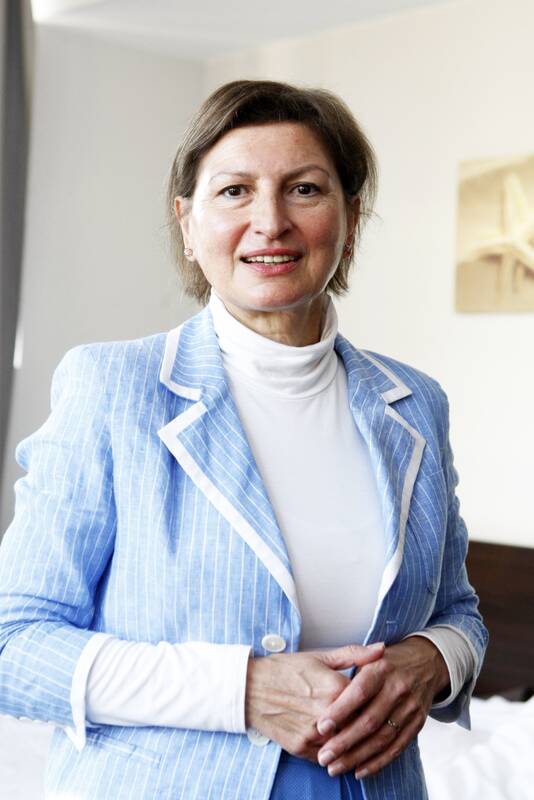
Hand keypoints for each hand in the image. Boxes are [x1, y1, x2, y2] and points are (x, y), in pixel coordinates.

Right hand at [245, 643, 384, 761]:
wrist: (250, 687)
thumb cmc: (286, 669)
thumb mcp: (320, 657)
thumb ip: (354, 654)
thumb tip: (381, 650)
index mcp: (335, 688)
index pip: (370, 701)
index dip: (375, 701)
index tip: (376, 699)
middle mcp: (327, 713)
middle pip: (360, 725)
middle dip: (365, 723)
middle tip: (367, 718)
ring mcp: (314, 733)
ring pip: (345, 744)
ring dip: (350, 740)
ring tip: (350, 730)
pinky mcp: (301, 748)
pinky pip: (327, 756)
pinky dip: (332, 751)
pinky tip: (332, 740)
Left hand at [316, 636, 449, 778]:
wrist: (424, 664)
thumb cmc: (385, 663)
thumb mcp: (368, 657)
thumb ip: (346, 670)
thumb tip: (326, 693)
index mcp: (382, 668)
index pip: (359, 692)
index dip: (340, 711)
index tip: (321, 727)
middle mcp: (398, 688)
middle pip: (370, 721)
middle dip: (345, 742)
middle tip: (324, 757)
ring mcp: (410, 708)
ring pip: (382, 738)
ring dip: (357, 757)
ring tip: (335, 768)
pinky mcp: (417, 723)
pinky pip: (397, 748)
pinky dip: (378, 762)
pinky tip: (359, 771)